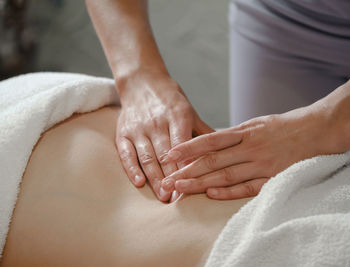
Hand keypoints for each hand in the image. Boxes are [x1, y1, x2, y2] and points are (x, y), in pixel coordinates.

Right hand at [115, 72, 213, 201]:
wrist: (142, 82)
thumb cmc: (170, 100)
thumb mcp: (189, 111)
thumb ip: (203, 132)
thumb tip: (225, 150)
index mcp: (177, 115)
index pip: (184, 146)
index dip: (188, 167)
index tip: (195, 186)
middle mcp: (156, 122)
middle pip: (166, 155)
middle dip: (173, 179)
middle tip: (180, 201)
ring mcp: (138, 128)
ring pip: (148, 157)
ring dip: (155, 179)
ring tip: (164, 197)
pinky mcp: (123, 132)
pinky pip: (126, 153)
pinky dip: (132, 168)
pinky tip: (139, 183)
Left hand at [161, 105, 348, 199]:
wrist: (318, 130)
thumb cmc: (283, 126)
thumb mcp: (255, 123)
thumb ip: (233, 134)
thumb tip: (209, 141)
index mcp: (245, 131)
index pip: (210, 140)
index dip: (188, 147)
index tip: (169, 154)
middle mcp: (250, 147)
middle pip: (213, 161)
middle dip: (186, 170)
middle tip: (166, 179)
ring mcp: (262, 164)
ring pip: (226, 176)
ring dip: (201, 183)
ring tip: (180, 188)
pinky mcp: (274, 177)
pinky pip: (249, 188)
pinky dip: (229, 192)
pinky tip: (211, 194)